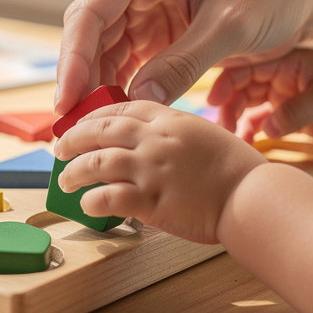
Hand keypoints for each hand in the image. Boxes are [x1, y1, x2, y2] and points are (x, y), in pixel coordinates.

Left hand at [53, 101, 265, 243]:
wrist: (253, 197)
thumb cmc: (237, 171)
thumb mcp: (204, 134)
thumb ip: (173, 133)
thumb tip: (148, 143)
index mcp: (170, 119)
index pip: (121, 108)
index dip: (94, 115)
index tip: (82, 124)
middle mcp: (155, 139)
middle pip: (100, 130)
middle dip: (73, 138)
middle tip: (59, 148)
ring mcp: (151, 169)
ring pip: (95, 163)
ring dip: (73, 171)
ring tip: (65, 179)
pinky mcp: (151, 200)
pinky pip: (108, 197)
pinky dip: (92, 200)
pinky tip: (87, 205)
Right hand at [56, 0, 312, 114]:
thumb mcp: (229, 28)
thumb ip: (181, 64)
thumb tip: (135, 100)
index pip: (92, 9)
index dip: (74, 56)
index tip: (68, 98)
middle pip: (88, 33)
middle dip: (79, 78)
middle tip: (69, 124)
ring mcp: (141, 6)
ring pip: (101, 52)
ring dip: (95, 89)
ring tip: (88, 128)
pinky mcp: (154, 31)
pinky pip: (125, 64)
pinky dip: (119, 90)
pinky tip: (114, 117)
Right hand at [209, 49, 312, 152]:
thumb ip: (297, 111)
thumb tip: (266, 128)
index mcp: (286, 62)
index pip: (247, 67)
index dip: (227, 82)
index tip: (213, 101)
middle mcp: (278, 77)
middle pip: (240, 87)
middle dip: (227, 106)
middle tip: (222, 128)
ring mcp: (279, 96)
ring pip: (245, 106)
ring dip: (234, 121)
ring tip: (231, 139)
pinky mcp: (284, 116)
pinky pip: (258, 123)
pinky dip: (248, 134)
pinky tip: (246, 146)